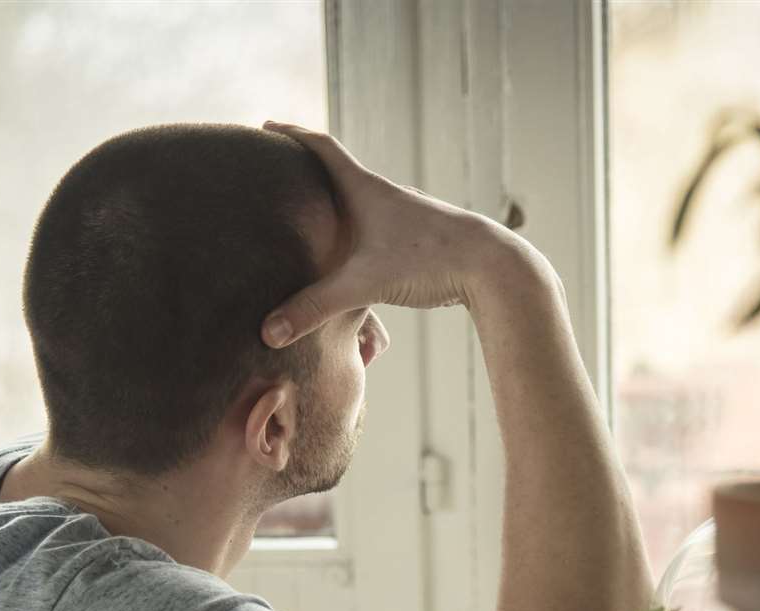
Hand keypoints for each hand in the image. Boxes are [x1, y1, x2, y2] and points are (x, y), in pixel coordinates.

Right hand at [260, 120, 511, 347]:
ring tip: (310, 214)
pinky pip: (377, 228)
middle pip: (338, 172)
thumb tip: (268, 333)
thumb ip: (315, 308)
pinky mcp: (419, 241)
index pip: (322, 149)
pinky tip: (355, 253)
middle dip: (307, 170)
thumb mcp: (364, 284)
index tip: (265, 128)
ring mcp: (404, 218)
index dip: (292, 137)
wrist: (493, 267)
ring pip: (361, 202)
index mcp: (366, 190)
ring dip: (335, 203)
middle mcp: (385, 196)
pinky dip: (357, 231)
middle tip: (277, 170)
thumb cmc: (430, 261)